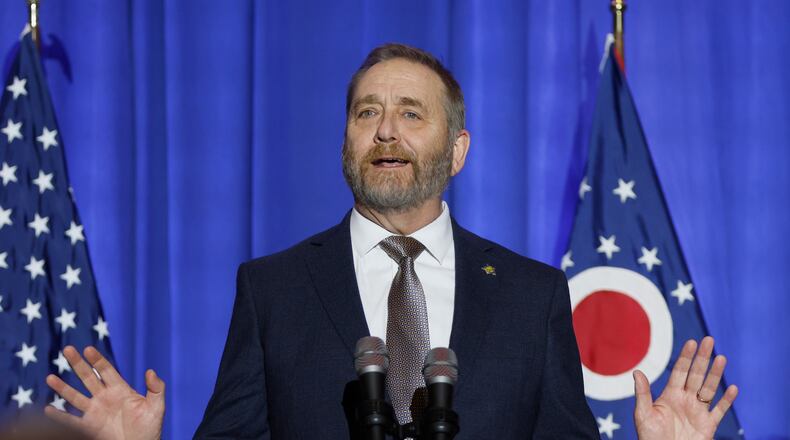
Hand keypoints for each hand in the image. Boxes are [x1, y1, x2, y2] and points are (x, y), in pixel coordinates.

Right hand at [44, 346, 164, 439]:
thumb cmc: (150, 428)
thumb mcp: (156, 406)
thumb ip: (156, 388)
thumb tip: (150, 371)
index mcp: (120, 390)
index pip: (106, 370)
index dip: (97, 359)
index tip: (88, 348)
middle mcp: (104, 398)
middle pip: (88, 377)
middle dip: (78, 363)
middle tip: (67, 349)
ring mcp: (95, 412)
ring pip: (75, 396)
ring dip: (63, 387)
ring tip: (50, 378)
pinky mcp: (89, 427)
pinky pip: (71, 421)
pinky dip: (59, 416)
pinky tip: (48, 410)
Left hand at [633, 336, 737, 439]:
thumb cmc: (650, 436)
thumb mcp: (643, 413)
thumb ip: (643, 393)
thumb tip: (637, 372)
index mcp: (670, 395)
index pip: (680, 371)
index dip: (686, 357)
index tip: (692, 342)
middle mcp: (685, 400)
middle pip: (697, 375)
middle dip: (703, 358)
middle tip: (709, 340)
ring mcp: (698, 412)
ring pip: (710, 389)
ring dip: (716, 374)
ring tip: (721, 358)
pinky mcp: (708, 425)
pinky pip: (719, 411)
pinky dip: (727, 401)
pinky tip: (733, 388)